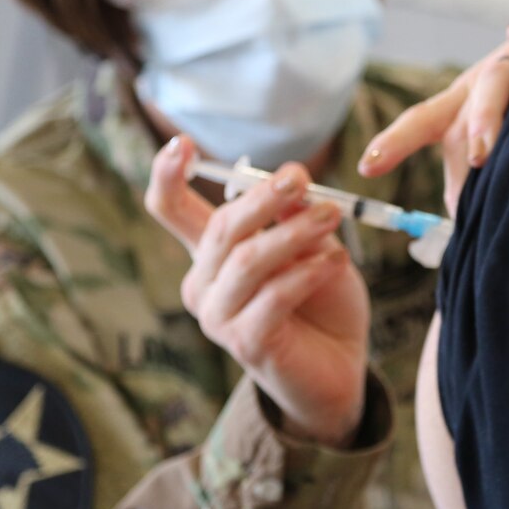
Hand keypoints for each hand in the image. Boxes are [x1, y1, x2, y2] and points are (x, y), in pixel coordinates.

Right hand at [145, 136, 369, 447]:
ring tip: (333, 217)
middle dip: (261, 198)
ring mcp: (218, 316)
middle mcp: (204, 283)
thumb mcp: (312, 246)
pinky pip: (274, 296)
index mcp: (210, 253)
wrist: (340, 366)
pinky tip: (337, 262)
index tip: (181, 143)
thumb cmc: (322, 300)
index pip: (170, 209)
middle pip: (219, 228)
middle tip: (301, 178)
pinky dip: (308, 273)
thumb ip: (294, 219)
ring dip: (293, 233)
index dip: (168, 175)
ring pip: (248, 260)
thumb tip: (290, 184)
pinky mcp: (244, 343)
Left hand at [356, 0, 508, 213]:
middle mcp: (482, 82)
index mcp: (461, 106)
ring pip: (497, 82)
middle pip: (459, 113)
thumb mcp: (500, 136)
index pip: (421, 124)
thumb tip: (462, 223)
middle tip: (460, 200)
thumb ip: (479, 174)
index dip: (394, 143)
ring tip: (482, 151)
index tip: (367, 166)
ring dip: (485, 114)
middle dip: (455, 153)